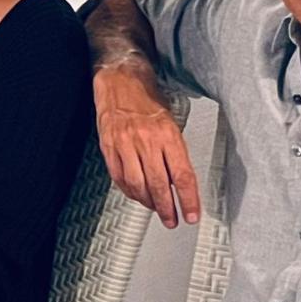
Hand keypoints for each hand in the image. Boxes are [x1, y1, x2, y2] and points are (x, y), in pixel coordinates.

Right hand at [92, 65, 199, 227]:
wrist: (120, 81)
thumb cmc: (148, 101)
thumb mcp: (171, 122)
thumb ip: (174, 152)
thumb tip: (179, 182)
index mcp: (168, 134)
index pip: (182, 175)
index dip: (188, 199)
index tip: (191, 215)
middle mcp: (146, 140)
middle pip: (159, 184)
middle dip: (167, 207)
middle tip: (172, 220)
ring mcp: (125, 144)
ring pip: (138, 184)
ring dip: (148, 202)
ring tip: (155, 210)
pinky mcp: (108, 146)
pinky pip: (118, 176)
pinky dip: (128, 190)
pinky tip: (135, 195)